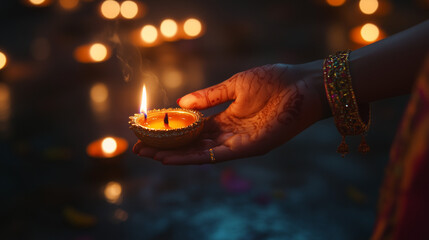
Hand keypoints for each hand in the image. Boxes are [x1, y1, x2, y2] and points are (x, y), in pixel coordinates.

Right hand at [133, 62, 328, 164]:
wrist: (303, 84)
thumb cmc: (274, 81)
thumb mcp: (234, 86)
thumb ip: (209, 97)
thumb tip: (181, 101)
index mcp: (227, 117)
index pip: (194, 129)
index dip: (172, 132)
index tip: (149, 131)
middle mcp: (230, 133)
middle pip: (193, 144)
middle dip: (167, 147)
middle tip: (140, 150)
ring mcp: (239, 143)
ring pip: (201, 153)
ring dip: (175, 156)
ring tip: (149, 156)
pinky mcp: (249, 148)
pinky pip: (216, 156)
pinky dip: (193, 158)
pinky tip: (172, 158)